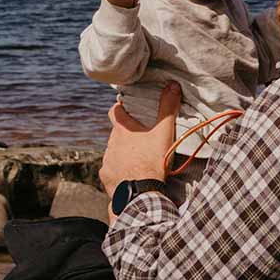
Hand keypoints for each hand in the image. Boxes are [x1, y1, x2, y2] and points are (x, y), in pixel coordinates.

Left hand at [100, 82, 180, 196]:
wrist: (142, 193)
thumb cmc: (152, 161)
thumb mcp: (164, 133)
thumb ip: (168, 108)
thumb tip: (172, 86)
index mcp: (123, 131)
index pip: (115, 111)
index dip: (121, 108)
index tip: (128, 109)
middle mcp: (111, 144)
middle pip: (117, 134)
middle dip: (127, 135)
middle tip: (142, 139)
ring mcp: (107, 162)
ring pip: (114, 152)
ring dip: (124, 154)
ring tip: (139, 160)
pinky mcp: (106, 178)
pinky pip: (112, 171)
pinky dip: (120, 171)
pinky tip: (131, 176)